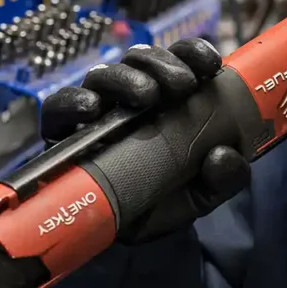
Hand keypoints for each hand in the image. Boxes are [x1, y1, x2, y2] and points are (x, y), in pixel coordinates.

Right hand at [41, 39, 250, 241]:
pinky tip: (92, 108)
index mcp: (168, 100)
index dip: (192, 53)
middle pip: (140, 60)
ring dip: (125, 77)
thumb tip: (224, 156)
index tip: (211, 64)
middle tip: (181, 85)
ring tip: (145, 95)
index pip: (178, 60)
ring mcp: (97, 113)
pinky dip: (72, 100)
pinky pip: (59, 107)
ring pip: (104, 74)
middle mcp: (130, 98)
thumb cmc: (166, 199)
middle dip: (163, 63)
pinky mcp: (64, 133)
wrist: (131, 234)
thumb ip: (227, 176)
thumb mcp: (206, 191)